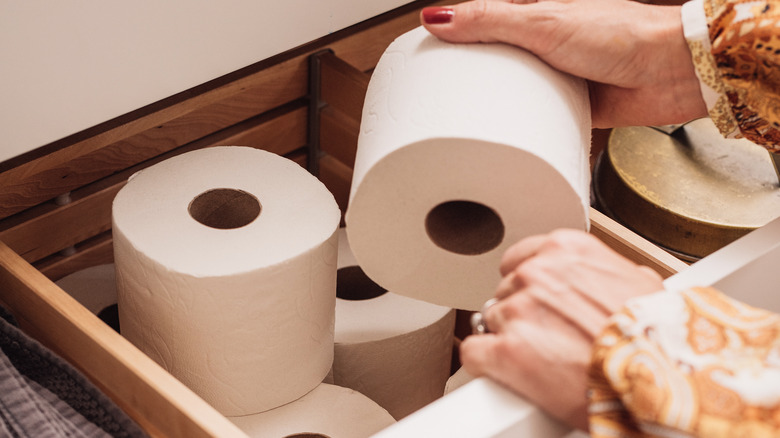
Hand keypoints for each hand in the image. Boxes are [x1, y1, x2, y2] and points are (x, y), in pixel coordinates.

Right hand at [420, 0, 707, 128]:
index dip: (451, 36)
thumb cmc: (622, 35)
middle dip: (467, 77)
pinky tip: (506, 134)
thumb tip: (438, 16)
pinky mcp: (570, 105)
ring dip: (494, 104)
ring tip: (464, 120)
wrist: (669, 72)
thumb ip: (490, 20)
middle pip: (492, 60)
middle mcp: (542, 44)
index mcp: (533, 15)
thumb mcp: (543, 21)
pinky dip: (523, 125)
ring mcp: (555, 76)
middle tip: (437, 95)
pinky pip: (537, 117)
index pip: (479, 22)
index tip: (424, 55)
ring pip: (513, 91)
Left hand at [460, 229, 663, 429]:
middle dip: (522, 314)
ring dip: (508, 339)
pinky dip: (486, 365)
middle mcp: (536, 274)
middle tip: (548, 337)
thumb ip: (609, 273)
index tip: (534, 301)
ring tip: (541, 359)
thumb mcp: (642, 286)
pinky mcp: (505, 351)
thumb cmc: (656, 337)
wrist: (660, 379)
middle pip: (506, 292)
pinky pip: (474, 352)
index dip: (526, 285)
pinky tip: (507, 372)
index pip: (520, 259)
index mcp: (566, 250)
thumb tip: (614, 279)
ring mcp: (518, 311)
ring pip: (490, 320)